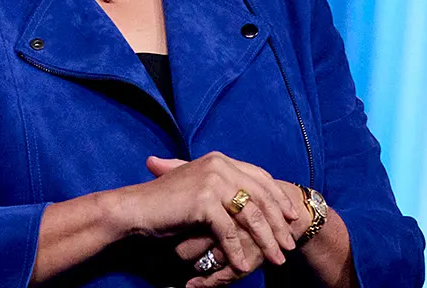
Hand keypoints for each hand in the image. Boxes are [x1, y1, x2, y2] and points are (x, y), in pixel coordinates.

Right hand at [132, 153, 299, 275]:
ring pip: (251, 215)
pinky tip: (243, 265)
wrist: (135, 208)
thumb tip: (250, 202)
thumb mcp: (200, 188)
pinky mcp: (203, 200)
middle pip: (261, 197)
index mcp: (220, 160)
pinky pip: (229, 231)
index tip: (291, 218)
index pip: (260, 177)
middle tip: (289, 246)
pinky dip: (237, 251)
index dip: (278, 198)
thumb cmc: (165, 202)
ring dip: (267, 241)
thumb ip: (223, 188)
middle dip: (278, 224)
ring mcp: (212, 181)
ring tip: (277, 259)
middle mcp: (220, 165)